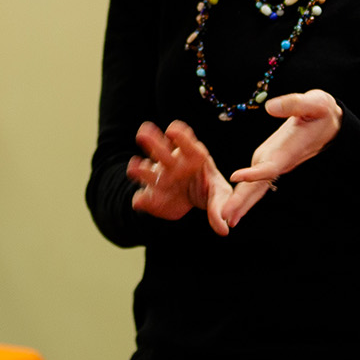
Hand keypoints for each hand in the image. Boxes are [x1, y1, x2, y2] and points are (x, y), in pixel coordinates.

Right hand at [127, 120, 254, 236]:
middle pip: (162, 151)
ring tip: (134, 167)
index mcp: (193, 157)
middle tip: (143, 132)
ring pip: (147, 170)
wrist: (190, 199)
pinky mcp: (151, 195)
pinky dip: (141, 199)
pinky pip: (144, 197)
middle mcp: (173, 164)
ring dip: (140, 168)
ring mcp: (160, 178)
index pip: (187, 143)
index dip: (180, 136)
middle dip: (153, 141)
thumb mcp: (219, 196)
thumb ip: (219, 209)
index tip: (173, 129)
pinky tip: (139, 201)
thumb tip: (224, 229)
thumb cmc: (208, 189)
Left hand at [220, 90, 343, 229]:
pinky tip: (235, 205)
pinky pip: (257, 181)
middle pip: (260, 184)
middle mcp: (280, 161)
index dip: (255, 172)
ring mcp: (275, 163)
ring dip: (241, 203)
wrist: (329, 122)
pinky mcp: (272, 161)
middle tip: (225, 217)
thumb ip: (293, 104)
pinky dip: (245, 193)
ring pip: (257, 187)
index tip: (236, 176)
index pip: (270, 165)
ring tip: (226, 218)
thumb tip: (270, 107)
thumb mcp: (314, 103)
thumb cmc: (321, 111)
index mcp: (288, 150)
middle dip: (243, 200)